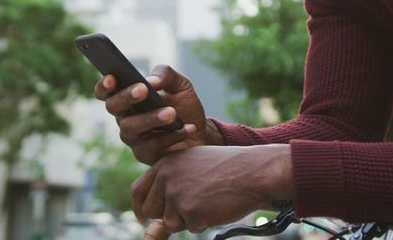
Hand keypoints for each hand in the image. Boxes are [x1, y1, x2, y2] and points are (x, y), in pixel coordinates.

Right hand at [95, 65, 222, 163]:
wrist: (202, 133)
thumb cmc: (185, 106)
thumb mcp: (180, 84)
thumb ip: (166, 75)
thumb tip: (151, 81)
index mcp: (128, 98)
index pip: (106, 92)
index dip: (104, 85)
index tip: (112, 77)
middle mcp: (125, 117)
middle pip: (113, 107)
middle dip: (126, 97)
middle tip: (143, 90)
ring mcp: (133, 138)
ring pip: (130, 127)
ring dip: (151, 118)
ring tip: (171, 113)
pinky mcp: (145, 154)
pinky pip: (152, 146)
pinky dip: (171, 135)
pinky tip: (187, 128)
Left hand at [132, 144, 293, 232]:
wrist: (254, 170)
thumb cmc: (229, 168)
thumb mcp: (194, 164)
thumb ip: (172, 181)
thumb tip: (152, 211)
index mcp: (165, 163)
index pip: (138, 190)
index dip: (139, 207)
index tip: (142, 218)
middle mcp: (166, 177)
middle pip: (151, 210)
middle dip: (167, 216)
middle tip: (190, 209)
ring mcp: (176, 194)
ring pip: (171, 222)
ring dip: (189, 219)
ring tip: (210, 200)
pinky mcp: (189, 211)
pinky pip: (192, 228)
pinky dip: (205, 222)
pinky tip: (217, 205)